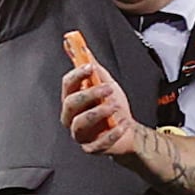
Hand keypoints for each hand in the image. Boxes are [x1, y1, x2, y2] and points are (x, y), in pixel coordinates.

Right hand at [59, 34, 137, 159]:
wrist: (127, 132)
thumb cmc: (112, 107)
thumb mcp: (105, 83)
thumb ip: (93, 67)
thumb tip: (79, 46)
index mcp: (72, 99)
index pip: (67, 85)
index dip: (78, 74)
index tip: (90, 66)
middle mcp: (71, 117)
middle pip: (71, 103)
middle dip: (89, 94)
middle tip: (108, 88)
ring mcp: (80, 134)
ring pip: (80, 123)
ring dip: (99, 112)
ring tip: (115, 106)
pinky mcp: (91, 148)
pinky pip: (97, 142)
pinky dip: (111, 133)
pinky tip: (122, 125)